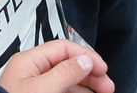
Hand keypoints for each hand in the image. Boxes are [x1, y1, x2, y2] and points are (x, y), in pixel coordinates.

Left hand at [0, 40, 114, 92]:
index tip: (102, 69)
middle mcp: (32, 72)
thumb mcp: (41, 90)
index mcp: (29, 62)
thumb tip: (85, 60)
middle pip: (68, 65)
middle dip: (90, 74)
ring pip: (67, 81)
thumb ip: (64, 73)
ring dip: (86, 86)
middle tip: (107, 86)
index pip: (63, 49)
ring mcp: (35, 88)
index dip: (86, 56)